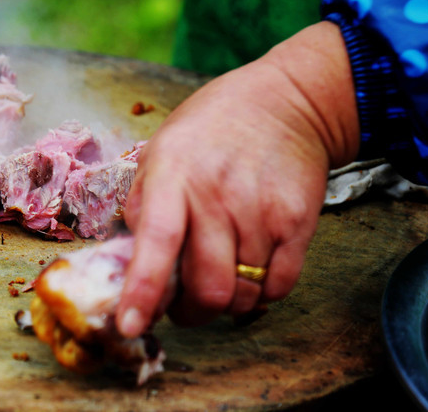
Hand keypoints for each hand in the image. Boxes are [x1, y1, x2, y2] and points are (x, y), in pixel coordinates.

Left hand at [116, 21, 360, 334]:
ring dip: (225, 303)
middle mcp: (218, 195)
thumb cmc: (210, 129)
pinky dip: (261, 294)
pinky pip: (279, 287)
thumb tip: (128, 257)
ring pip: (242, 295)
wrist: (285, 102)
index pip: (157, 241)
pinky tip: (250, 270)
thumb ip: (141, 201)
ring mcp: (262, 210)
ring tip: (217, 278)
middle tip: (183, 304)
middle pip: (207, 288)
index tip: (130, 325)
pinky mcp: (299, 222)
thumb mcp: (160, 149)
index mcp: (174, 175)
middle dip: (190, 311)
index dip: (143, 290)